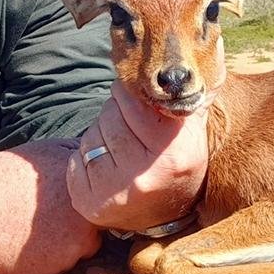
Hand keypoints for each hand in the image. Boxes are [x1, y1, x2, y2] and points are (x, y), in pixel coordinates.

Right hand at [0, 140, 100, 273]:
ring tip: (40, 227)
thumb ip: (83, 159)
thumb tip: (104, 156)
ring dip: (67, 243)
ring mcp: (67, 254)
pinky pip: (58, 268)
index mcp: (88, 196)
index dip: (98, 203)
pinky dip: (47, 259)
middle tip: (56, 215)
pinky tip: (28, 244)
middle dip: (84, 225)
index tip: (79, 200)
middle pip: (99, 231)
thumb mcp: (50, 151)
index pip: (112, 205)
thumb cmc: (8, 175)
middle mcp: (84, 227)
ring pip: (80, 251)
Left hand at [66, 81, 208, 231]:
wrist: (168, 218)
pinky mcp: (91, 204)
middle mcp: (145, 175)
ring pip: (91, 136)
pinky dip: (85, 156)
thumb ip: (189, 96)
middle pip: (110, 117)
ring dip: (100, 134)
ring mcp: (116, 193)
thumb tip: (197, 55)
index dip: (129, 93)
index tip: (130, 91)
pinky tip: (105, 164)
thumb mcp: (193, 131)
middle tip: (126, 124)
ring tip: (119, 147)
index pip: (135, 103)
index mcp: (175, 153)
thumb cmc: (180, 162)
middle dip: (114, 113)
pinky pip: (76, 159)